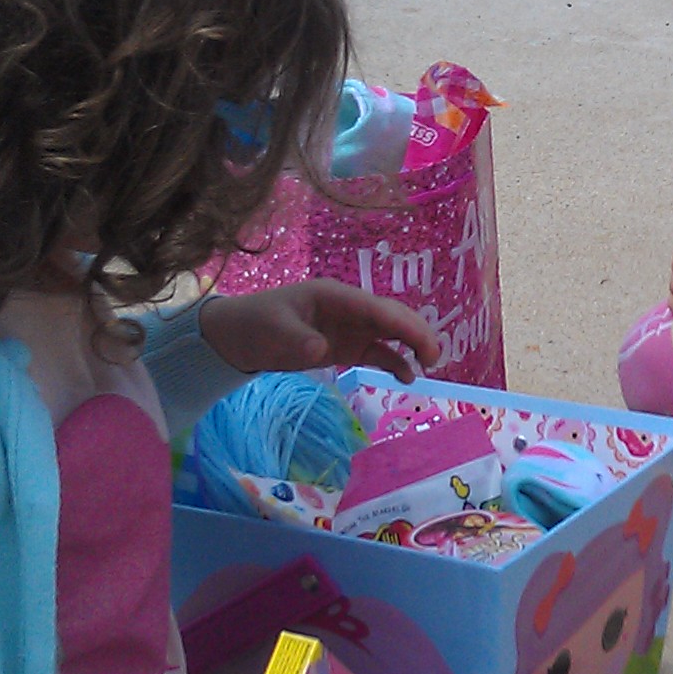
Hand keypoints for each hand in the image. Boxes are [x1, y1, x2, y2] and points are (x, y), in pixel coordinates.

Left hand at [201, 280, 436, 379]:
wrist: (238, 337)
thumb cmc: (256, 324)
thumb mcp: (272, 331)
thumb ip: (298, 340)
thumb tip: (321, 351)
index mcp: (336, 296)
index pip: (378, 308)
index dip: (405, 324)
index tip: (424, 344)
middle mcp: (350, 309)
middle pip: (392, 317)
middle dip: (417, 333)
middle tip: (434, 359)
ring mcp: (350, 328)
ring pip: (391, 333)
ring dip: (412, 346)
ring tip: (428, 367)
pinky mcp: (346, 347)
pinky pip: (378, 352)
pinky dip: (395, 362)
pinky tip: (407, 377)